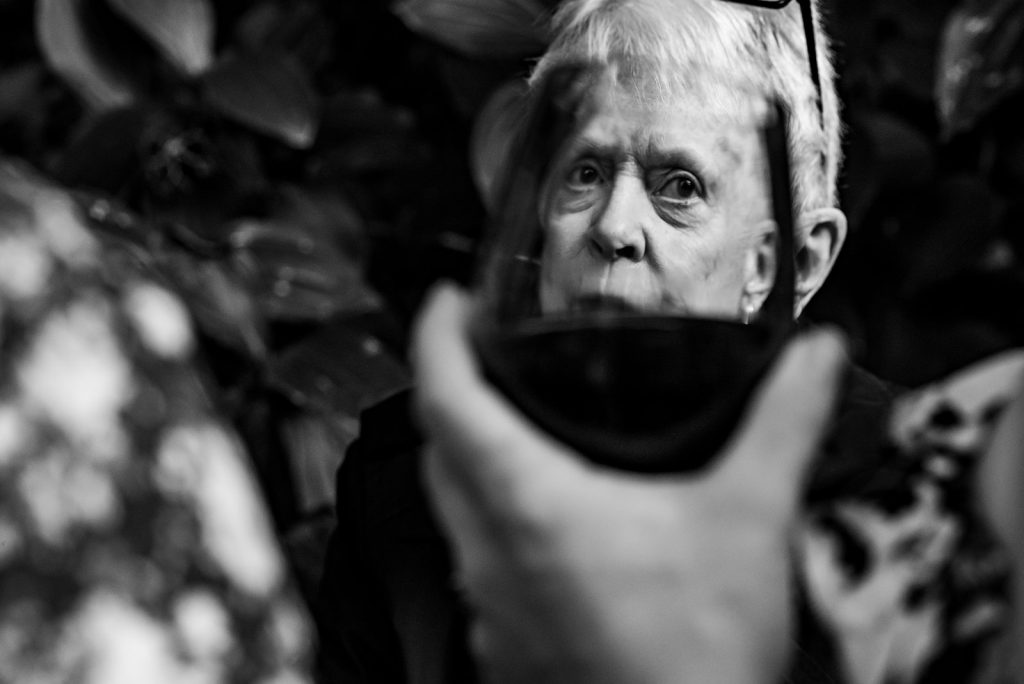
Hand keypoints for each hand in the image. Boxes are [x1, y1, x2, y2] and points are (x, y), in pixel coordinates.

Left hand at [412, 283, 846, 683]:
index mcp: (529, 503)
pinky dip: (493, 517)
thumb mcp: (750, 519)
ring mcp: (488, 603)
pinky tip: (545, 523)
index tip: (450, 301)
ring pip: (451, 506)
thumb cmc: (695, 659)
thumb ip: (782, 424)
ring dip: (469, 454)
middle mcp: (489, 552)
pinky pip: (477, 559)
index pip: (445, 396)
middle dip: (451, 386)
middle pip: (438, 446)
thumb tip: (815, 358)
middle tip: (480, 354)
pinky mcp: (504, 642)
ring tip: (511, 422)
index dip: (438, 334)